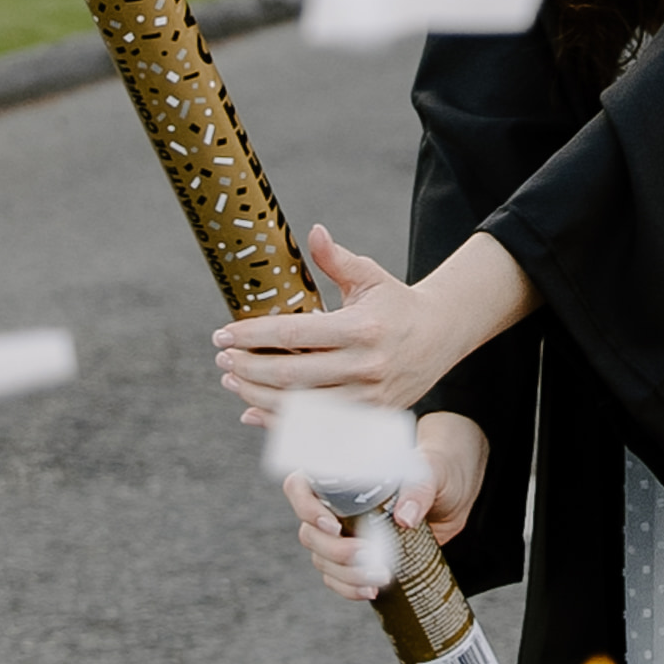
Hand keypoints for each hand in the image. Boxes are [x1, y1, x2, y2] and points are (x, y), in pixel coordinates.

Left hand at [213, 221, 531, 428]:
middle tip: (222, 359)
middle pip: (292, 376)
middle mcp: (366, 367)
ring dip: (258, 396)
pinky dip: (281, 425)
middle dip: (249, 368)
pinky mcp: (371, 419)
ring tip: (232, 380)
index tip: (223, 334)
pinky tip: (253, 412)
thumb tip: (314, 231)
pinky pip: (317, 431)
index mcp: (362, 327)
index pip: (295, 334)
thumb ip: (337, 259)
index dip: (253, 336)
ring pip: (300, 408)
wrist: (442, 335)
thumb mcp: (370, 275)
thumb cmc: (397, 303)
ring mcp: (369, 399)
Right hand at [283, 411, 490, 605]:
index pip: (299, 488)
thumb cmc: (435, 470)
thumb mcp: (432, 471)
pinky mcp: (356, 557)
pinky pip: (337, 578)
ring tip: (379, 577)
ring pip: (322, 560)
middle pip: (309, 533)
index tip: (333, 525)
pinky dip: (349, 588)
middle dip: (335, 551)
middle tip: (366, 555)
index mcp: (340, 475)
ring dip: (345, 574)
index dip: (306, 508)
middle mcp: (333, 505)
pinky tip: (370, 590)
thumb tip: (404, 517)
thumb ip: (419, 488)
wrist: (452, 495)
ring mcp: (341, 534)